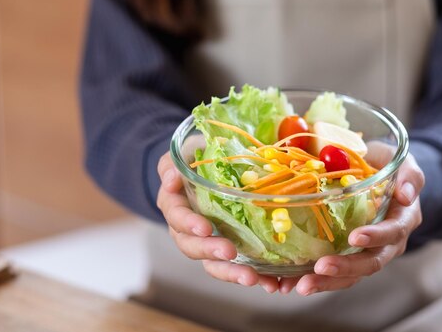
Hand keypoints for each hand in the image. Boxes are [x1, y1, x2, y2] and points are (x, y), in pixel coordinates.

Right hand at [156, 141, 279, 292]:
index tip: (205, 228)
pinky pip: (237, 266)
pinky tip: (270, 283)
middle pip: (193, 247)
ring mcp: (208, 242)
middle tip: (230, 253)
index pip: (177, 218)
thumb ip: (171, 167)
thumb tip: (171, 181)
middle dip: (211, 252)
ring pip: (214, 263)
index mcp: (175, 206)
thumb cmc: (192, 161)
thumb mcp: (178, 158)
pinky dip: (254, 276)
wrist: (205, 170)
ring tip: (251, 278)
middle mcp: (187, 230)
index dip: (189, 224)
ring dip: (232, 273)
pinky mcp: (228, 248)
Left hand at [279, 141, 423, 295]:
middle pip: (370, 263)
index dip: (375, 237)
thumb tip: (407, 195)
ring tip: (302, 285)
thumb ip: (409, 176)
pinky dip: (312, 279)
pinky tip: (289, 283)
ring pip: (350, 275)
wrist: (378, 176)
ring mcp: (367, 253)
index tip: (354, 237)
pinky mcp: (348, 256)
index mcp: (402, 220)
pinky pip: (333, 272)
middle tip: (320, 268)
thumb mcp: (404, 164)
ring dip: (326, 282)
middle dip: (345, 268)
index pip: (392, 232)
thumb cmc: (388, 166)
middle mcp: (387, 243)